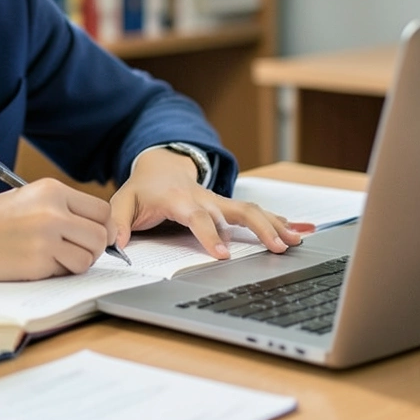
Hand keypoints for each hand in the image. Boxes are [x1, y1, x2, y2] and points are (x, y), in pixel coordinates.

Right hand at [0, 179, 115, 280]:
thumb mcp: (27, 200)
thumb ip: (61, 210)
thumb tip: (95, 230)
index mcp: (52, 190)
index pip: (101, 210)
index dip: (101, 227)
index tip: (92, 237)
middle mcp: (54, 211)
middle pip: (101, 235)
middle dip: (94, 249)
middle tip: (76, 253)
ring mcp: (46, 237)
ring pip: (88, 257)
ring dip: (76, 264)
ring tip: (51, 259)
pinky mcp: (37, 263)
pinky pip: (66, 272)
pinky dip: (57, 273)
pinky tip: (35, 266)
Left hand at [109, 149, 302, 259]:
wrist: (160, 164)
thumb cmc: (143, 189)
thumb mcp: (123, 202)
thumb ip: (117, 222)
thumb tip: (117, 244)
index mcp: (179, 199)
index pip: (197, 217)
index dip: (210, 234)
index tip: (223, 255)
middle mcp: (205, 198)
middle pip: (237, 211)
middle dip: (259, 228)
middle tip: (277, 248)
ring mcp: (221, 201)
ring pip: (252, 210)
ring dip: (276, 224)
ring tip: (297, 240)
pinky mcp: (230, 205)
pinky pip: (258, 211)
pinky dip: (281, 220)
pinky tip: (302, 229)